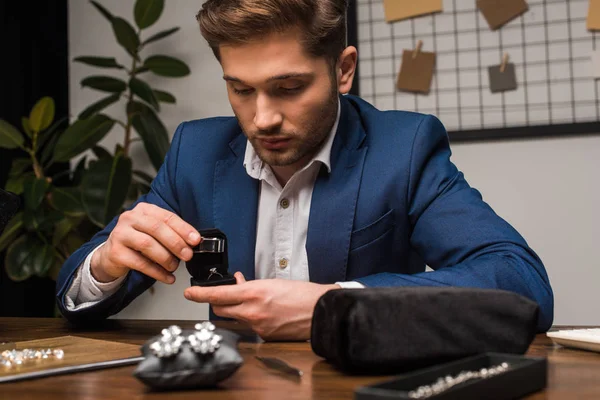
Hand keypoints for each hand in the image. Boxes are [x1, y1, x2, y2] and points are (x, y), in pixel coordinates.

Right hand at [90, 203, 200, 283]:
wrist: (111, 255)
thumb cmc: (138, 242)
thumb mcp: (154, 232)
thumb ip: (171, 233)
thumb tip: (194, 242)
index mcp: (144, 210)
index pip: (167, 217)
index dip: (183, 229)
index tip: (196, 240)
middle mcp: (130, 218)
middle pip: (157, 228)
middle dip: (176, 243)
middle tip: (188, 255)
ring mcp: (120, 234)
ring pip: (147, 244)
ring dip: (166, 258)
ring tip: (174, 266)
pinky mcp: (115, 252)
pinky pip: (140, 263)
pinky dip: (157, 272)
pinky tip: (167, 277)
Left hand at [183, 272, 339, 340]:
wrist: (320, 311)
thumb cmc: (301, 294)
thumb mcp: (273, 282)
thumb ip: (251, 285)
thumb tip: (238, 283)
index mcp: (254, 293)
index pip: (218, 294)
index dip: (200, 294)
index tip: (190, 293)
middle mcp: (252, 311)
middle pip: (221, 309)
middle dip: (219, 302)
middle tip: (223, 294)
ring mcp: (257, 326)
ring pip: (236, 318)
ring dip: (239, 310)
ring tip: (254, 300)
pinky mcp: (264, 336)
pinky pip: (250, 327)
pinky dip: (253, 319)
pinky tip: (265, 312)